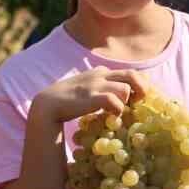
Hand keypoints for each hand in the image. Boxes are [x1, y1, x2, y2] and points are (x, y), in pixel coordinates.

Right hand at [32, 68, 148, 123]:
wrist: (47, 104)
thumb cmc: (67, 100)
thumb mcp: (86, 88)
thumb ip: (100, 87)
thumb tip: (118, 97)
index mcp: (100, 72)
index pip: (128, 72)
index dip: (139, 84)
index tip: (139, 97)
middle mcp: (100, 75)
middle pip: (132, 75)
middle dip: (141, 88)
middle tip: (139, 102)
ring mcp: (96, 85)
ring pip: (125, 89)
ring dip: (125, 102)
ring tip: (118, 112)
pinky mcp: (92, 97)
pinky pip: (114, 101)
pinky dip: (117, 109)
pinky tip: (111, 116)